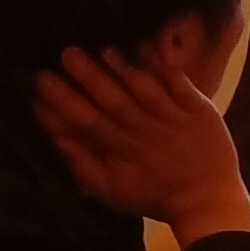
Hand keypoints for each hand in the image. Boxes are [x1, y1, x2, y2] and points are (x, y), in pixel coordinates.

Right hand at [36, 45, 249, 243]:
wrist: (207, 201)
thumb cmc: (155, 196)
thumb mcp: (113, 190)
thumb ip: (84, 166)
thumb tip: (57, 141)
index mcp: (121, 149)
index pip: (86, 120)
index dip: (63, 100)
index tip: (42, 79)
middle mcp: (144, 130)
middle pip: (111, 99)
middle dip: (88, 76)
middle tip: (67, 52)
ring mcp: (173, 118)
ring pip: (143, 89)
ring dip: (123, 68)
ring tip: (103, 50)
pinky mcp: (199, 110)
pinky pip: (179, 84)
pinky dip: (163, 67)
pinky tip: (147, 49)